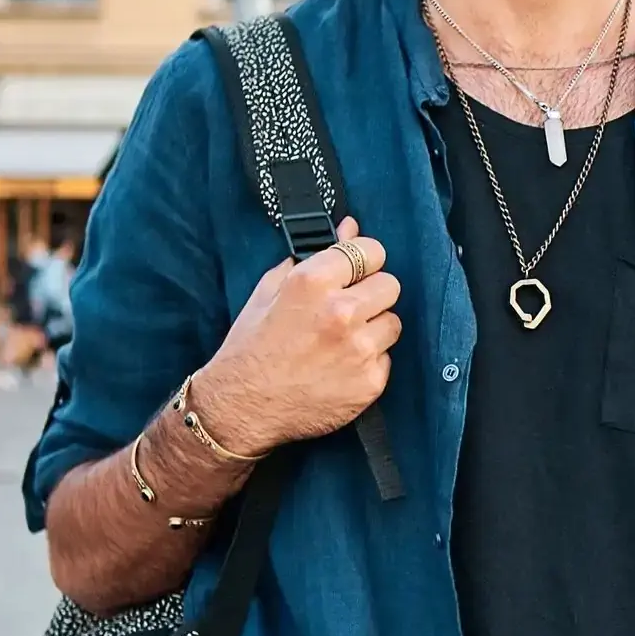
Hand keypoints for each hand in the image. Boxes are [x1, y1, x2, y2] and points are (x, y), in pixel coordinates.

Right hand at [192, 219, 402, 456]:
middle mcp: (341, 312)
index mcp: (313, 282)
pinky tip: (341, 366)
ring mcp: (359, 349)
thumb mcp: (270, 291)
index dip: (364, 260)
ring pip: (393, 322)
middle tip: (348, 309)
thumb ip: (314, 256)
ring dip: (373, 328)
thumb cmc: (252, 347)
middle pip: (390, 285)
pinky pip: (386, 359)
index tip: (357, 270)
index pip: (371, 250)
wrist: (241, 407)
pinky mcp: (370, 382)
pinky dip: (369, 361)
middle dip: (371, 293)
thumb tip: (349, 228)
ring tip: (341, 341)